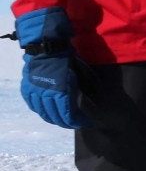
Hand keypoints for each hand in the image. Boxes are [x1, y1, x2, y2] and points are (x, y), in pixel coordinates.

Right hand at [15, 7, 85, 128]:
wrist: (47, 47)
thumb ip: (84, 88)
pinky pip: (32, 104)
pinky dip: (40, 110)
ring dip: (52, 118)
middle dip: (66, 123)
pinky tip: (46, 112)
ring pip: (43, 112)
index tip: (84, 123)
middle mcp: (47, 95)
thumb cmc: (68, 59)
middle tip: (73, 124)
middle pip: (55, 116)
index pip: (69, 114)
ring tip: (60, 120)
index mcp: (62, 92)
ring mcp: (35, 92)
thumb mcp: (81, 74)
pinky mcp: (27, 88)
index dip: (76, 121)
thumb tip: (93, 100)